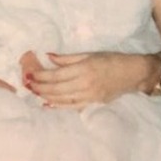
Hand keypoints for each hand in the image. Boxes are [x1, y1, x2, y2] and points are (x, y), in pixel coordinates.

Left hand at [26, 52, 145, 109]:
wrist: (133, 74)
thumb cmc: (111, 60)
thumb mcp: (90, 54)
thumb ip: (67, 58)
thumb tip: (48, 56)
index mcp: (83, 69)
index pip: (56, 75)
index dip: (40, 76)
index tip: (29, 74)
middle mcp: (85, 84)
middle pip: (56, 89)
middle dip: (39, 87)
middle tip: (27, 85)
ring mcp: (89, 96)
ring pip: (61, 99)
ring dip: (45, 97)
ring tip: (34, 93)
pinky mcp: (92, 103)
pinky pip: (71, 107)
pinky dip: (58, 106)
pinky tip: (47, 104)